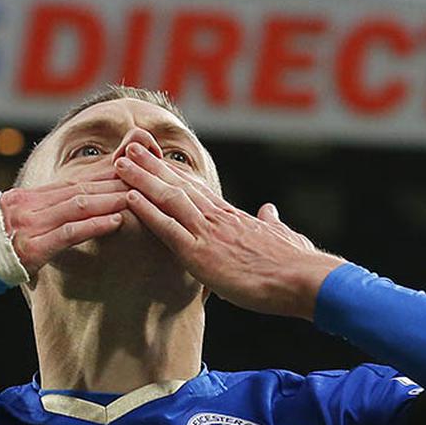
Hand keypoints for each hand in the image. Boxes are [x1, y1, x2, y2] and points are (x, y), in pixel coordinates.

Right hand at [0, 174, 129, 278]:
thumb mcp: (6, 226)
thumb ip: (31, 219)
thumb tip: (54, 221)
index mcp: (25, 199)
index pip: (71, 182)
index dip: (102, 176)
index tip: (128, 171)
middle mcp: (28, 206)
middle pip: (79, 187)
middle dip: (113, 182)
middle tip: (144, 176)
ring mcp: (29, 225)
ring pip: (78, 205)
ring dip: (110, 199)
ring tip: (137, 196)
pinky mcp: (30, 248)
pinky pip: (68, 233)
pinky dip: (94, 225)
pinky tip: (115, 222)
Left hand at [115, 144, 346, 319]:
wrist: (306, 279)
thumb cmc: (299, 264)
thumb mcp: (284, 238)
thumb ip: (272, 223)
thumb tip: (270, 211)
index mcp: (233, 216)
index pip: (197, 188)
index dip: (174, 172)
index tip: (156, 157)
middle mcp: (218, 217)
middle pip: (179, 184)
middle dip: (152, 164)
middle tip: (128, 145)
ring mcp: (209, 233)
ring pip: (169, 198)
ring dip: (141, 178)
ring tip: (119, 161)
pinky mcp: (202, 254)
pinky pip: (168, 229)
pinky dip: (147, 212)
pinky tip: (129, 198)